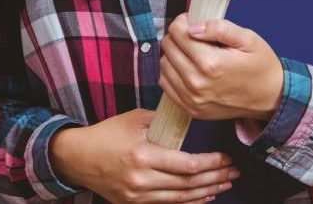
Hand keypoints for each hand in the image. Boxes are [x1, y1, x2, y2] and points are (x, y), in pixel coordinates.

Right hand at [50, 109, 238, 202]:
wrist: (78, 157)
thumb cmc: (107, 133)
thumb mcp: (135, 119)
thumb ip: (163, 121)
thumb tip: (189, 116)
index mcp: (143, 155)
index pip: (187, 165)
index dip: (211, 163)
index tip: (226, 157)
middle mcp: (142, 180)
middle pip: (188, 185)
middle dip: (215, 178)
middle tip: (234, 171)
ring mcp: (137, 196)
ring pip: (181, 199)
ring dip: (207, 192)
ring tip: (225, 184)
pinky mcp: (135, 203)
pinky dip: (189, 202)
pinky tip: (204, 197)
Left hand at [160, 14, 283, 121]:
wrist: (271, 98)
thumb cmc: (261, 66)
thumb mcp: (248, 39)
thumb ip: (220, 28)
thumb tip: (193, 26)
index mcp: (211, 63)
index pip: (178, 33)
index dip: (183, 21)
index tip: (193, 20)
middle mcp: (197, 83)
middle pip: (168, 47)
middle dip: (177, 35)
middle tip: (193, 34)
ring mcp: (192, 99)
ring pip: (164, 65)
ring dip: (173, 53)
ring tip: (191, 51)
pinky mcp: (191, 110)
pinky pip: (166, 85)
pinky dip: (172, 72)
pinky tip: (187, 67)